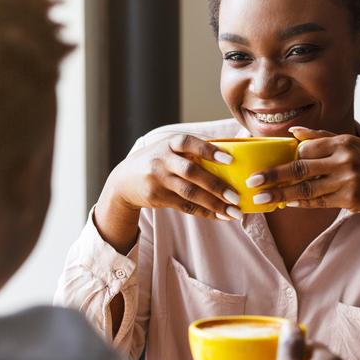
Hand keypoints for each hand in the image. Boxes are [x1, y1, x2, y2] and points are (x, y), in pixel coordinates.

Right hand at [93, 134, 241, 254]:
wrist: (123, 181)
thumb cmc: (157, 161)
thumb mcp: (168, 149)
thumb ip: (193, 149)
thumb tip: (235, 148)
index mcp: (169, 143)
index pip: (189, 143)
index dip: (209, 151)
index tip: (229, 159)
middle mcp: (162, 160)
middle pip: (191, 172)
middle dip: (215, 185)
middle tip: (236, 196)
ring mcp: (158, 180)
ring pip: (189, 193)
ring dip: (214, 203)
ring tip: (234, 212)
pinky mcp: (157, 197)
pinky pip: (185, 206)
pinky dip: (205, 212)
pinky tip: (220, 215)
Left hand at [246, 128, 359, 256]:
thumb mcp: (350, 145)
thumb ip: (321, 138)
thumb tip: (292, 133)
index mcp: (342, 142)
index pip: (305, 148)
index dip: (285, 158)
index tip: (264, 164)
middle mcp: (344, 159)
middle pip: (300, 167)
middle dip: (273, 175)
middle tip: (252, 181)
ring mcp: (347, 179)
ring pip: (306, 188)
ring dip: (281, 194)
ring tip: (261, 198)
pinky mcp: (350, 197)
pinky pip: (318, 201)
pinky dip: (300, 203)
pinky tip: (285, 203)